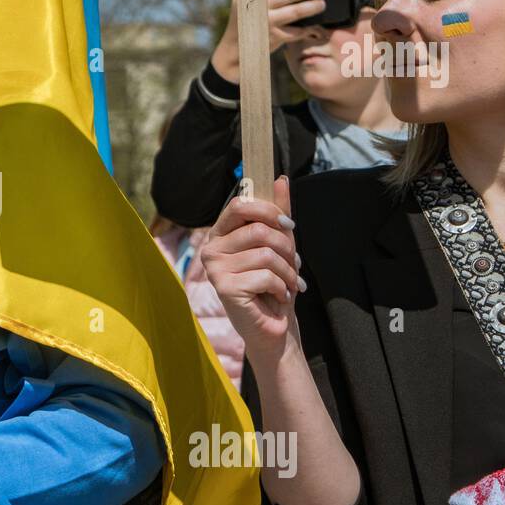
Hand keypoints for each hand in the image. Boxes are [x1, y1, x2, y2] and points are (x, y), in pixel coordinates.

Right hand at [200, 175, 303, 364]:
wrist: (273, 325)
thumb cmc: (273, 284)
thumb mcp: (279, 244)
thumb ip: (277, 213)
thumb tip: (281, 180)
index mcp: (221, 234)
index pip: (239, 205)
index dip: (268, 210)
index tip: (289, 225)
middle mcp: (211, 249)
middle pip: (258, 230)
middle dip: (286, 248)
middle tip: (293, 265)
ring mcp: (215, 269)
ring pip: (266, 253)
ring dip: (288, 271)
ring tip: (288, 283)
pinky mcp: (224, 288)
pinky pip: (265, 275)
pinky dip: (281, 287)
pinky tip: (278, 297)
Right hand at [212, 0, 325, 82]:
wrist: (235, 48)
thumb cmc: (245, 19)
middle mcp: (256, 7)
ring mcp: (266, 23)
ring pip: (296, 12)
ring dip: (312, 7)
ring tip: (321, 4)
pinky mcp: (274, 37)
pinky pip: (296, 30)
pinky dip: (306, 27)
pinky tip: (310, 25)